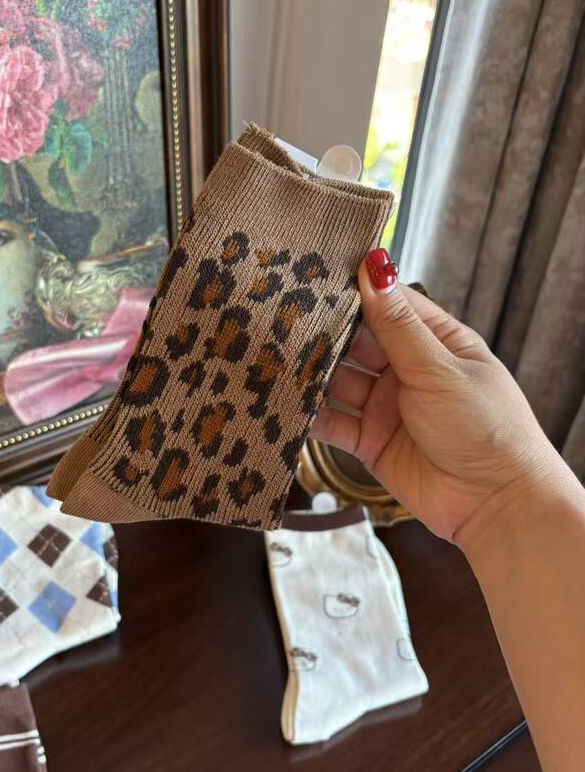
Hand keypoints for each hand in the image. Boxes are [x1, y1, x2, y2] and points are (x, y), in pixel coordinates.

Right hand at [310, 248, 568, 542]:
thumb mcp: (438, 369)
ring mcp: (385, 406)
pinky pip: (333, 422)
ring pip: (339, 382)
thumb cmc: (485, 427)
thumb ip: (397, 325)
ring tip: (277, 360)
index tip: (315, 277)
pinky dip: (311, 415)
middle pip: (356, 344)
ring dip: (313, 375)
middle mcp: (406, 371)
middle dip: (324, 335)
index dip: (355, 293)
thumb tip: (376, 267)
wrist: (493, 504)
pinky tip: (288, 404)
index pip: (388, 307)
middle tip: (284, 321)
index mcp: (434, 343)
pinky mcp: (369, 441)